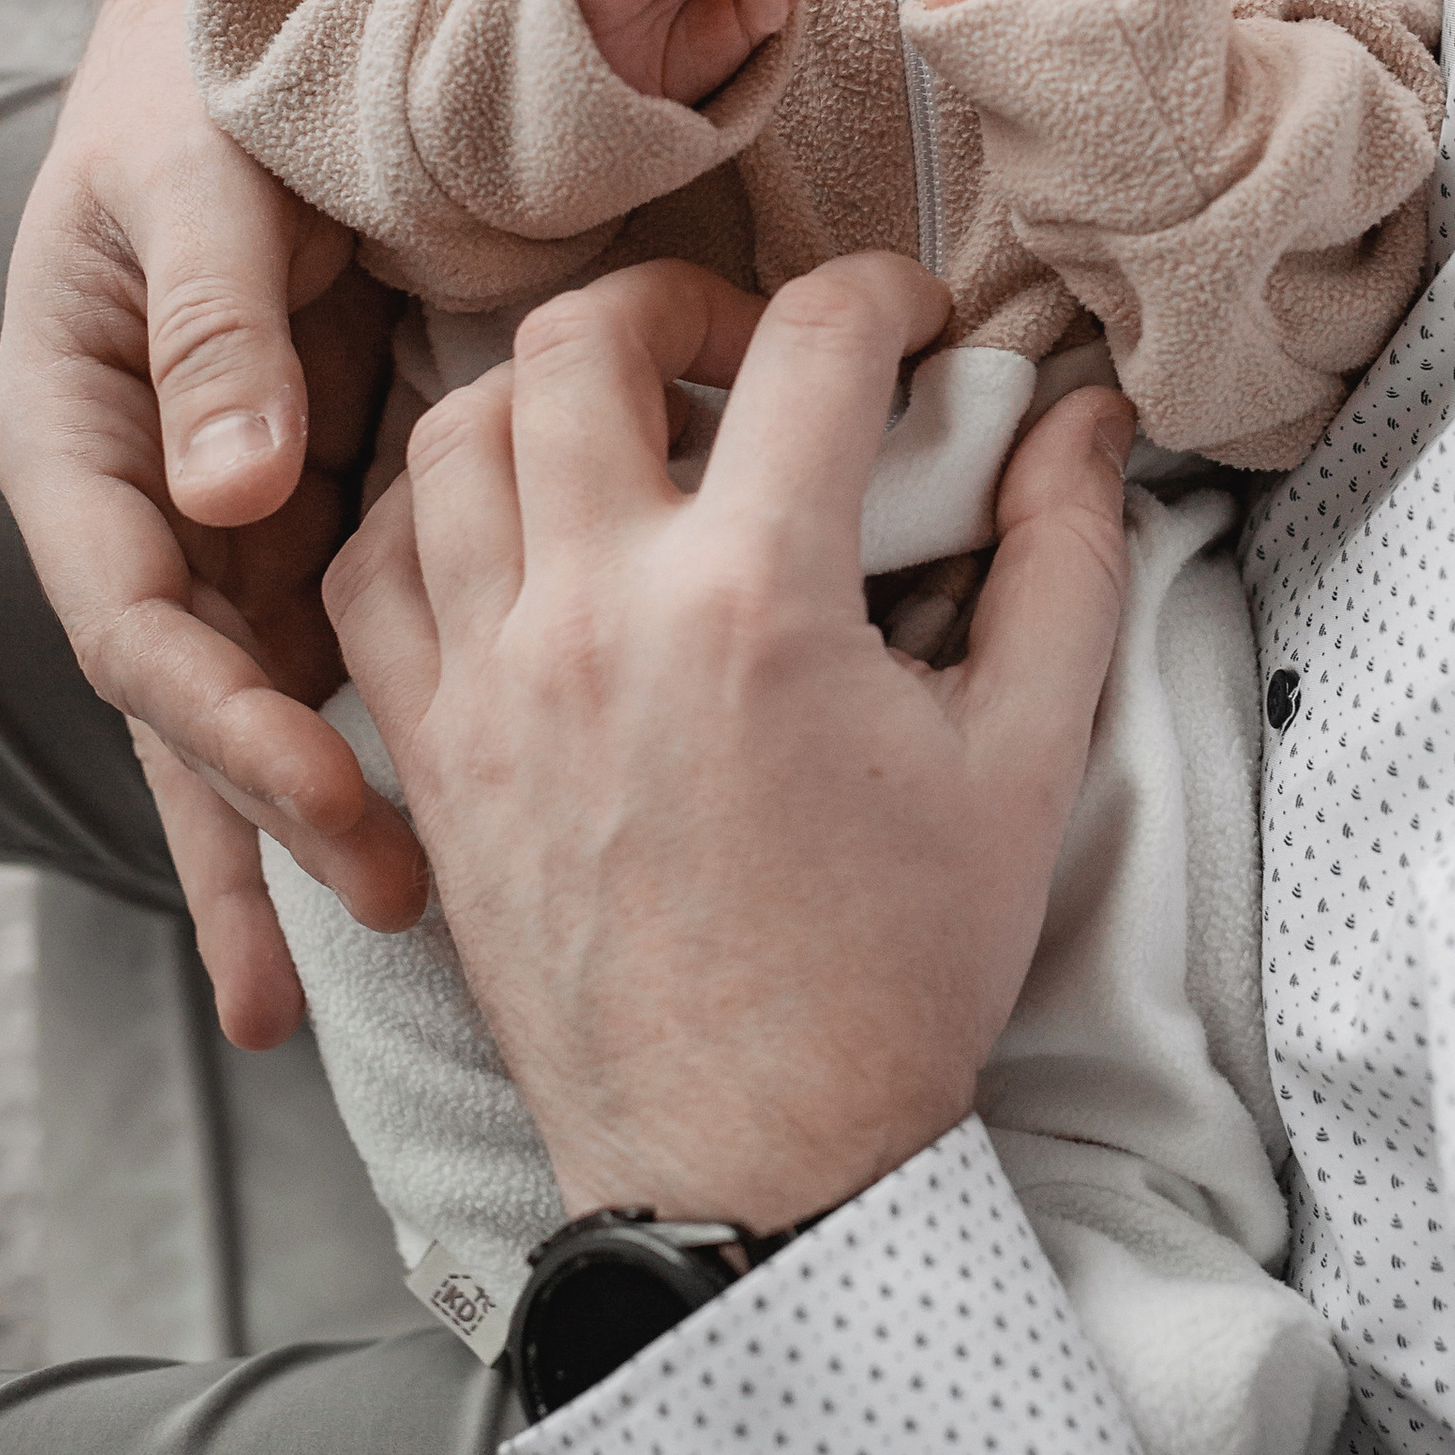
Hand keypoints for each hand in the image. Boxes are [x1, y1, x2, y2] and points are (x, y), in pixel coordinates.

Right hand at [0, 0, 429, 1045]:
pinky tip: (444, 830)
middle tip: (360, 944)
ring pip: (264, 701)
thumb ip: (216, 326)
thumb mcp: (204, 182)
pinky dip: (390, 731)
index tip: (326, 812)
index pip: (137, 626)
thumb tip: (229, 493)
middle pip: (191, 706)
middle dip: (263, 832)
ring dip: (315, 825)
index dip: (224, 732)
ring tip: (405, 948)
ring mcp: (228, 519)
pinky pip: (352, 639)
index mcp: (77, 436)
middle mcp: (144, 502)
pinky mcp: (316, 512)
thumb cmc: (220, 89)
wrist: (279, 31)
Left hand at [327, 254, 1134, 1230]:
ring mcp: (487, 683)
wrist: (755, 1158)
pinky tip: (512, 534)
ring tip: (629, 425)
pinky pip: (371, 571)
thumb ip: (1061, 562)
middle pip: (584, 335)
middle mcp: (595, 612)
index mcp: (756, 600)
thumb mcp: (1026, 761)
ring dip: (544, 392)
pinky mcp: (426, 757)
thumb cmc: (896, 972)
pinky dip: (428, 515)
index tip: (920, 332)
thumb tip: (1083, 421)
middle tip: (748, 345)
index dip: (887, 299)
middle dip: (680, 297)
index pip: (813, 343)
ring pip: (454, 432)